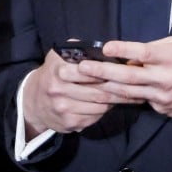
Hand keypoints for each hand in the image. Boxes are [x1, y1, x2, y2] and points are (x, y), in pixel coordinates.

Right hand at [22, 46, 138, 137]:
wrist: (33, 102)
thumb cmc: (51, 75)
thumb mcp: (57, 57)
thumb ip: (75, 49)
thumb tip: (99, 47)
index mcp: (58, 71)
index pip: (91, 72)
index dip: (110, 72)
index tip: (127, 71)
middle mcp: (60, 91)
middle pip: (99, 91)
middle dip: (120, 89)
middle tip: (138, 86)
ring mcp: (65, 109)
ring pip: (100, 105)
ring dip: (117, 102)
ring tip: (131, 95)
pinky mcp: (70, 123)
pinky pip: (96, 117)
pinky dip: (106, 111)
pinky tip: (113, 105)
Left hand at [79, 37, 171, 124]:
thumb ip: (155, 49)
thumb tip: (130, 52)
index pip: (143, 52)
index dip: (123, 49)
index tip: (105, 47)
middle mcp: (166, 78)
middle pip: (128, 76)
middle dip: (102, 71)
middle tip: (81, 67)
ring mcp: (164, 97)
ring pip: (129, 92)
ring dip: (105, 86)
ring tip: (85, 80)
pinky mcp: (163, 109)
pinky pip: (140, 101)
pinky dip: (124, 96)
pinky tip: (109, 90)